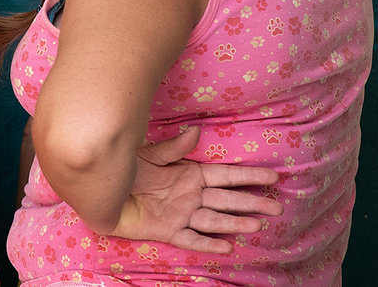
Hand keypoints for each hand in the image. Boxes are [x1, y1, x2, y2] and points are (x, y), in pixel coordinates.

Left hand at [113, 127, 282, 254]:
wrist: (101, 188)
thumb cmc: (126, 168)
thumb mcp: (150, 153)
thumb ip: (175, 147)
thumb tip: (197, 131)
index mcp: (191, 175)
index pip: (226, 176)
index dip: (249, 176)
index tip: (273, 176)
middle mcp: (192, 196)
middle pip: (227, 200)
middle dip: (252, 203)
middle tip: (276, 206)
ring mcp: (182, 214)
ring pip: (214, 220)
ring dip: (235, 223)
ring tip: (257, 225)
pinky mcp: (168, 230)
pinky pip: (191, 239)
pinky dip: (208, 243)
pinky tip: (227, 247)